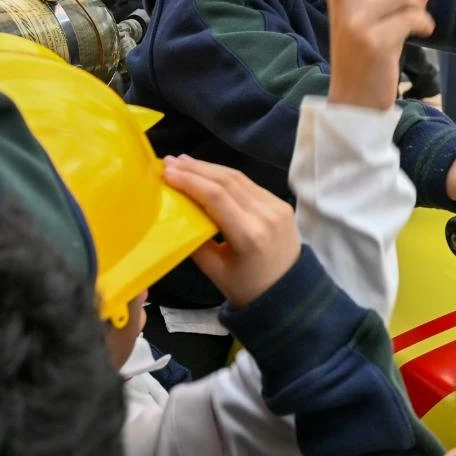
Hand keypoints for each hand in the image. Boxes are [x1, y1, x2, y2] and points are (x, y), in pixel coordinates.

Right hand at [161, 155, 300, 308]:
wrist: (288, 293)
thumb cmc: (247, 288)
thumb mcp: (215, 271)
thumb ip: (195, 241)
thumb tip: (174, 213)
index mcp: (249, 235)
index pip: (216, 197)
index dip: (190, 181)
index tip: (166, 172)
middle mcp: (266, 215)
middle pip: (227, 181)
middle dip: (196, 169)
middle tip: (169, 161)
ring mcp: (277, 206)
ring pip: (239, 178)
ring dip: (209, 168)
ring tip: (183, 162)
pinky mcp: (281, 203)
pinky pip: (249, 184)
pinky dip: (226, 176)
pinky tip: (208, 172)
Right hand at [300, 0, 434, 108]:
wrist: (357, 111)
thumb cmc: (369, 69)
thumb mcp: (383, 32)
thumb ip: (400, 5)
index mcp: (343, 7)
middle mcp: (344, 13)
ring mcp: (355, 27)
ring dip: (415, 9)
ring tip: (418, 26)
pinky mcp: (373, 42)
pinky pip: (410, 16)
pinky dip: (422, 22)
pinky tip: (423, 33)